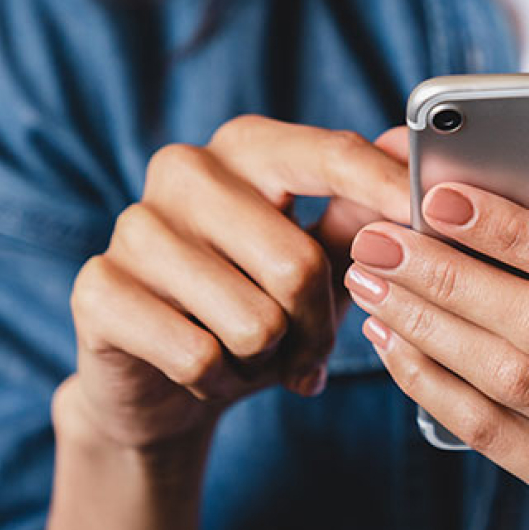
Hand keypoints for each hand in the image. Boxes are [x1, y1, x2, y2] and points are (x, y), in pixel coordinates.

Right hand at [66, 118, 409, 452]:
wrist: (162, 380)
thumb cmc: (256, 303)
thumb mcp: (319, 258)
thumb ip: (362, 210)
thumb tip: (411, 153)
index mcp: (247, 147)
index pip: (330, 155)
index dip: (386, 189)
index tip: (430, 215)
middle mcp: (185, 169)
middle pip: (297, 263)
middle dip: (317, 327)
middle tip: (308, 349)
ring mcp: (134, 225)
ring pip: (252, 320)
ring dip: (268, 360)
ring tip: (252, 354)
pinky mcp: (98, 288)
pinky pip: (198, 356)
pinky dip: (220, 382)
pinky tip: (207, 372)